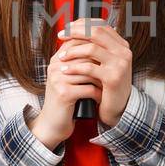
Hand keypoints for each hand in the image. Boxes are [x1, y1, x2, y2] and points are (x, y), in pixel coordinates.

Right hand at [29, 31, 103, 148]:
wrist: (52, 124)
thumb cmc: (65, 99)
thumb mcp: (69, 78)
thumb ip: (79, 62)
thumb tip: (102, 47)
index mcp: (57, 59)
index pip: (78, 42)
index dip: (96, 48)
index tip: (107, 57)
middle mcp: (55, 66)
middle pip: (86, 55)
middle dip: (101, 65)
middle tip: (111, 72)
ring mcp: (58, 79)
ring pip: (89, 72)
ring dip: (101, 81)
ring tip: (107, 86)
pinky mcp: (64, 93)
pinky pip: (89, 89)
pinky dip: (98, 94)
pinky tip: (101, 98)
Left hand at [55, 18, 133, 127]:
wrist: (117, 107)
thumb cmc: (107, 84)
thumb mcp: (104, 62)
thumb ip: (96, 46)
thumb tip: (75, 28)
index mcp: (121, 45)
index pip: (101, 25)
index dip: (82, 24)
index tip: (67, 28)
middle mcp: (123, 52)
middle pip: (96, 32)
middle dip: (75, 31)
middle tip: (61, 35)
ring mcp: (120, 64)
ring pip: (91, 48)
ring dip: (72, 51)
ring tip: (61, 56)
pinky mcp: (113, 78)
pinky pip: (89, 68)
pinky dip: (74, 68)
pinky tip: (65, 70)